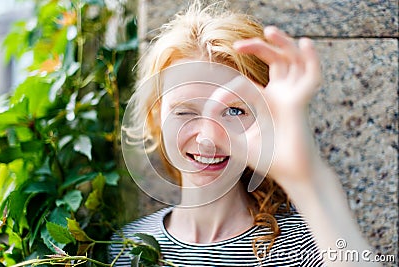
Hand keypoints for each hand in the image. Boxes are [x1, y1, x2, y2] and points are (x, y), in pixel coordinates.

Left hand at [211, 26, 321, 190]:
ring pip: (292, 61)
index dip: (226, 93)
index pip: (245, 84)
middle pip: (275, 60)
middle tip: (238, 44)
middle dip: (258, 47)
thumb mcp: (239, 145)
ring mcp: (291, 97)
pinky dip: (311, 58)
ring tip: (270, 31)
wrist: (292, 175)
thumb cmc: (271, 160)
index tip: (212, 107)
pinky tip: (305, 43)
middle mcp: (281, 95)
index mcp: (268, 102)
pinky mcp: (300, 103)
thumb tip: (200, 130)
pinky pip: (310, 76)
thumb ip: (221, 136)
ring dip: (283, 44)